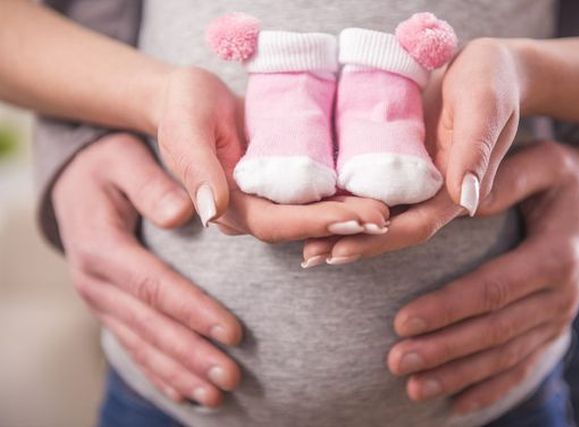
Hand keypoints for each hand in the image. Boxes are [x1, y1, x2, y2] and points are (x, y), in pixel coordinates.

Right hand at [53, 133, 243, 407]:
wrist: (77, 180)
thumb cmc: (109, 164)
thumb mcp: (124, 159)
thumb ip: (152, 184)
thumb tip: (184, 212)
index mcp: (101, 246)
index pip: (153, 286)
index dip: (193, 311)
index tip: (232, 332)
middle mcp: (95, 280)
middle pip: (149, 326)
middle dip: (192, 354)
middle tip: (232, 377)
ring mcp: (100, 299)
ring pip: (141, 344)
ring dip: (179, 372)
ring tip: (216, 396)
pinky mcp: (109, 307)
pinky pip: (132, 345)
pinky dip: (159, 371)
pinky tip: (184, 392)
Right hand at [155, 67, 389, 239]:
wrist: (193, 97)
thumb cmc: (185, 105)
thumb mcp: (185, 127)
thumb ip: (196, 168)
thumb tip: (210, 213)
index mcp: (226, 205)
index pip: (273, 224)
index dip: (312, 224)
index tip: (351, 220)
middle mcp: (252, 209)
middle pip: (301, 225)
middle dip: (342, 224)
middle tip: (381, 220)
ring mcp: (270, 197)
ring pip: (313, 213)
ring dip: (350, 214)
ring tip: (386, 210)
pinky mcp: (285, 181)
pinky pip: (317, 193)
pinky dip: (345, 195)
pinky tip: (373, 190)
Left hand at [301, 37, 527, 264]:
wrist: (481, 67)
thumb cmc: (489, 80)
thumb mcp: (484, 106)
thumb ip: (476, 150)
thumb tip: (468, 202)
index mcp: (457, 189)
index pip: (417, 226)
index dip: (380, 241)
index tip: (342, 250)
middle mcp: (431, 193)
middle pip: (389, 227)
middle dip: (350, 242)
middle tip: (310, 255)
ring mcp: (410, 179)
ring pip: (374, 211)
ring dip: (341, 227)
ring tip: (304, 243)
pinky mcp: (394, 160)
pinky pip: (366, 184)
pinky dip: (341, 198)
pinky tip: (312, 206)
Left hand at [386, 141, 578, 412]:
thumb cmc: (563, 178)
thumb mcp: (543, 162)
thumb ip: (504, 180)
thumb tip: (461, 198)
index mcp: (555, 255)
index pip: (493, 289)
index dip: (447, 308)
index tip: (401, 320)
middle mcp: (560, 295)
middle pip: (494, 331)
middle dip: (442, 350)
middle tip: (395, 361)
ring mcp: (557, 318)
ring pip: (504, 356)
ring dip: (457, 375)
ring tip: (411, 388)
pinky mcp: (551, 328)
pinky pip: (522, 366)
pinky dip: (490, 388)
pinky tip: (456, 404)